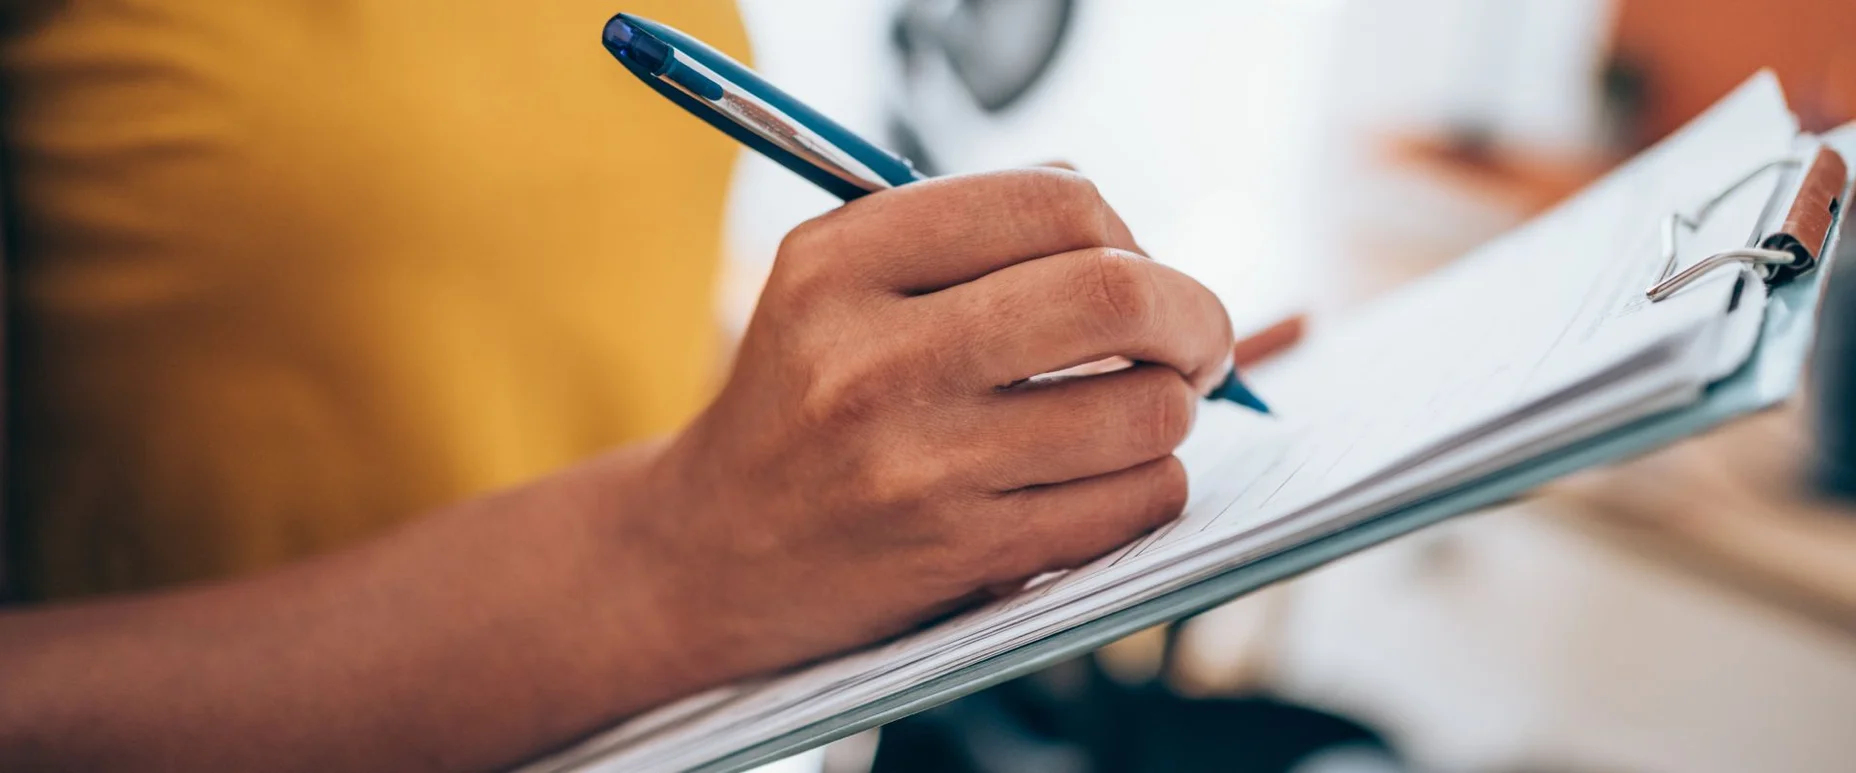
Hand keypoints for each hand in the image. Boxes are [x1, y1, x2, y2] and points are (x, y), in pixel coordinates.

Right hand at [630, 169, 1236, 683]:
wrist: (712, 553)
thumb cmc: (803, 400)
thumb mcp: (834, 281)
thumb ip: (964, 232)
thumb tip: (1134, 239)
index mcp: (841, 263)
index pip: (1054, 201)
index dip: (1126, 230)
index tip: (1133, 264)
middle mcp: (873, 360)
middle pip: (1117, 297)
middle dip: (1193, 314)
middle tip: (1196, 338)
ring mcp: (920, 467)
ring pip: (1146, 411)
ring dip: (1174, 410)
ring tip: (1141, 412)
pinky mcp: (964, 557)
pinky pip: (1134, 505)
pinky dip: (1153, 485)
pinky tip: (1110, 480)